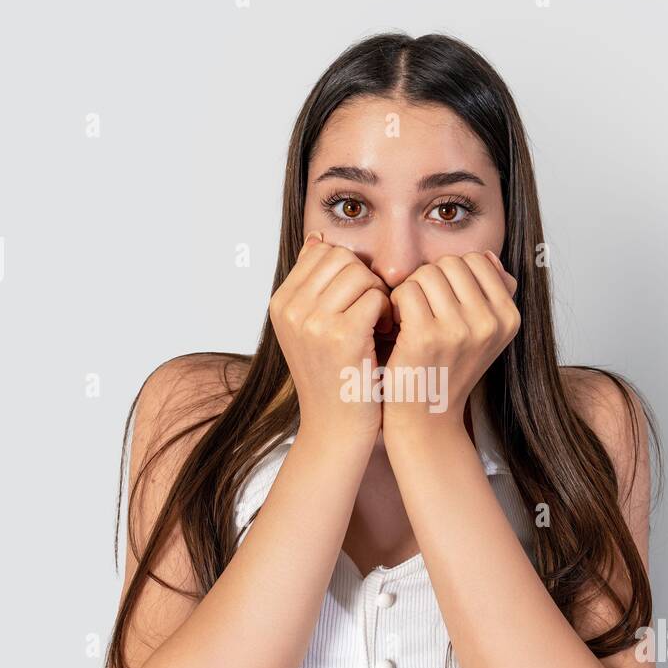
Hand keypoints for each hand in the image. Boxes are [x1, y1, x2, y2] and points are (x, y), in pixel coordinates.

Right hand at [269, 231, 393, 440]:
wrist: (335, 428)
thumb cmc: (333, 377)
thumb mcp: (310, 328)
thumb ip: (313, 284)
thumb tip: (318, 238)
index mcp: (280, 304)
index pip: (322, 252)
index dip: (348, 270)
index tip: (355, 299)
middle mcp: (291, 310)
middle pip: (342, 258)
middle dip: (365, 278)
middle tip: (372, 310)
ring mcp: (313, 323)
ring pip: (360, 274)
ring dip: (378, 294)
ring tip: (377, 322)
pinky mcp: (342, 337)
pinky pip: (375, 297)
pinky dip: (386, 312)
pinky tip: (383, 333)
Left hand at [382, 250, 518, 435]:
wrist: (427, 417)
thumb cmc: (448, 370)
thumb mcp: (483, 334)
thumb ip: (492, 293)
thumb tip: (488, 256)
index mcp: (509, 318)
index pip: (477, 260)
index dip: (452, 274)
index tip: (442, 301)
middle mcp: (490, 323)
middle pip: (451, 263)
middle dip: (430, 280)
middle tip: (421, 308)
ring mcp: (460, 330)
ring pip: (426, 273)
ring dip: (411, 291)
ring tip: (410, 317)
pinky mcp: (427, 337)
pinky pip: (406, 291)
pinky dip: (396, 303)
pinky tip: (397, 325)